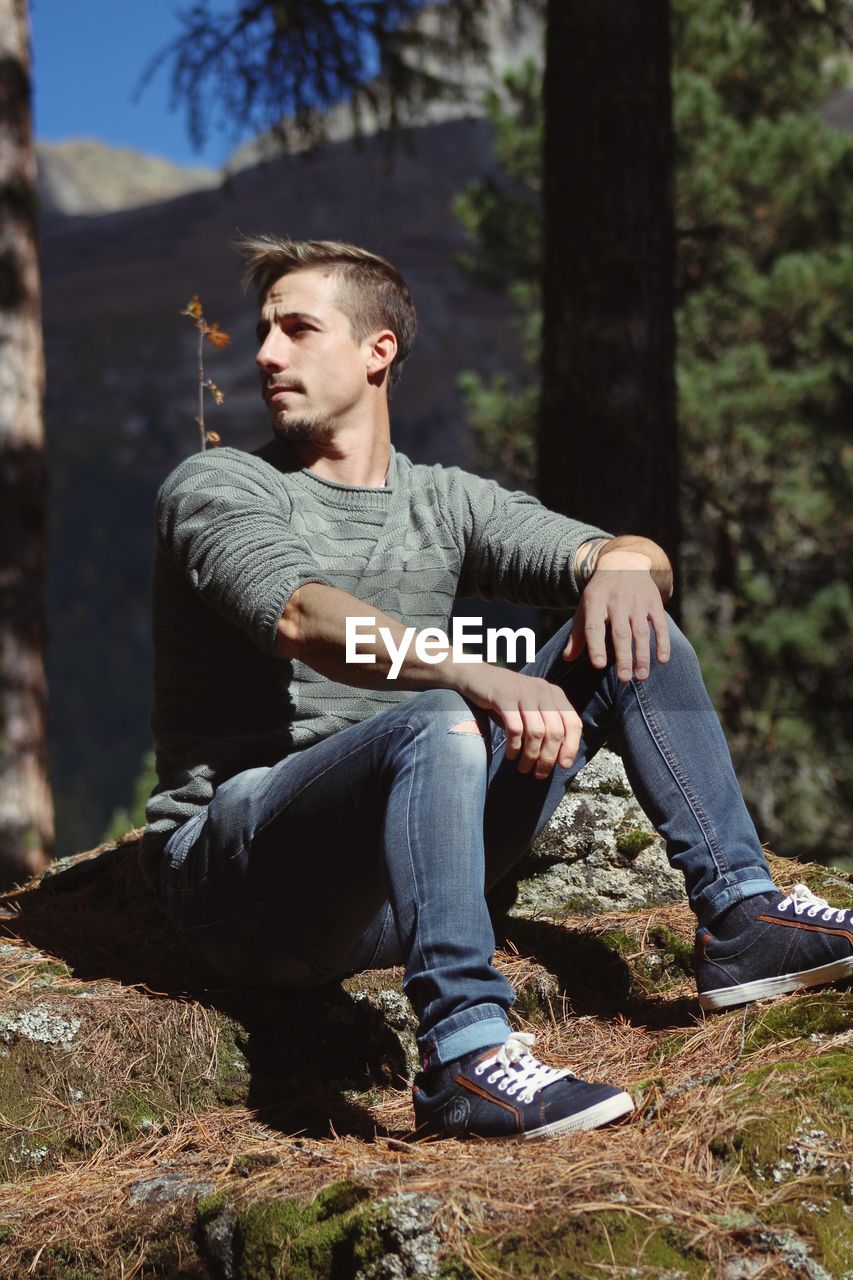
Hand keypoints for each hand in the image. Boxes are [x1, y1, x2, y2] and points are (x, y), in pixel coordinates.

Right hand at [455, 663, 581, 777]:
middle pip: (555, 731)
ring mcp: (524, 692)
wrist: (476, 676)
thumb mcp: (532, 706)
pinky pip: (515, 728)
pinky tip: (511, 755)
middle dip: (549, 757)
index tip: (564, 765)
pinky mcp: (504, 697)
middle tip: (539, 774)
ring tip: (524, 768)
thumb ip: (546, 724)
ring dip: (531, 756)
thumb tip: (558, 757)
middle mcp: (543, 691)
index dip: (572, 746)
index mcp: (554, 693)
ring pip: (536, 732)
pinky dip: (514, 746)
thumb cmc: (507, 698)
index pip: (573, 722)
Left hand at [563, 549, 670, 681]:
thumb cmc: (600, 594)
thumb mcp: (585, 607)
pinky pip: (659, 625)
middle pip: (620, 633)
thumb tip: (567, 658)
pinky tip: (662, 660)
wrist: (624, 563)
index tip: (599, 665)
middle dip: (623, 657)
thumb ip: (578, 634)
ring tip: (641, 676)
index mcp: (595, 602)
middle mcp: (616, 601)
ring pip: (640, 632)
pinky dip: (662, 642)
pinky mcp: (654, 602)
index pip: (594, 626)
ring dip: (642, 655)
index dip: (596, 646)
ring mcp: (637, 601)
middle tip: (624, 679)